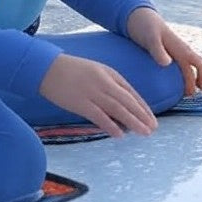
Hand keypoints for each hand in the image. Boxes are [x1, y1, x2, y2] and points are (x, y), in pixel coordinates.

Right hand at [38, 53, 156, 137]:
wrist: (48, 67)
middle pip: (127, 101)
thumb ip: (109, 85)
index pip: (131, 92)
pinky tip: (120, 134)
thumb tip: (122, 104)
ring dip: (133, 121)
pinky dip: (110, 125)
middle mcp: (105, 83)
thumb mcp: (96, 71)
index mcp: (110, 74)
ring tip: (144, 132)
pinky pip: (98, 116)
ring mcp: (93, 92)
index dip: (143, 106)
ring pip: (117, 109)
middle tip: (153, 128)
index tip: (152, 118)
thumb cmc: (72, 70)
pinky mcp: (80, 103)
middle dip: (142, 115)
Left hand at [126, 7, 201, 95]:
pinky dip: (174, 78)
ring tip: (179, 98)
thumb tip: (167, 63)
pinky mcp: (163, 54)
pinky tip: (163, 87)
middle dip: (195, 85)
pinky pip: (173, 68)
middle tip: (189, 101)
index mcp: (180, 48)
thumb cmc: (144, 25)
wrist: (136, 16)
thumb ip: (158, 50)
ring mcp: (171, 53)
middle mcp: (179, 51)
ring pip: (184, 69)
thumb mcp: (150, 37)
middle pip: (193, 70)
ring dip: (186, 83)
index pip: (199, 64)